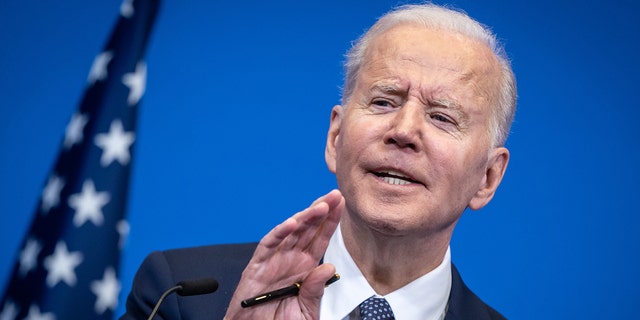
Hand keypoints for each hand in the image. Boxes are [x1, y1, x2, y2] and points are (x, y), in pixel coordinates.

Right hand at [224, 189, 344, 319]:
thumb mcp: (306, 310)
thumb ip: (316, 290)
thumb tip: (328, 267)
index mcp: (304, 268)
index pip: (321, 239)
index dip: (331, 221)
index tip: (342, 205)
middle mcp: (290, 260)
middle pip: (308, 230)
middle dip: (322, 211)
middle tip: (335, 195)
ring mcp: (273, 261)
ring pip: (290, 233)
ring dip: (305, 218)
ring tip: (321, 207)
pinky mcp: (256, 267)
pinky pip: (268, 245)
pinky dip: (278, 233)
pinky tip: (292, 223)